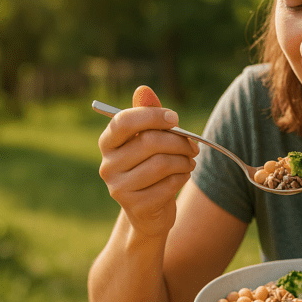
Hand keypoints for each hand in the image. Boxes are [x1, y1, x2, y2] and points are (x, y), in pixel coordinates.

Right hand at [98, 86, 199, 236]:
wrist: (149, 212)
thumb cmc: (151, 168)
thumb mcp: (150, 141)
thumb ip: (148, 116)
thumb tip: (143, 89)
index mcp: (108, 143)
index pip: (124, 121)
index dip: (152, 116)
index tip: (175, 118)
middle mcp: (107, 165)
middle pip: (149, 142)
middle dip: (179, 142)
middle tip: (193, 146)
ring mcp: (118, 188)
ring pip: (161, 164)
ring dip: (184, 161)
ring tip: (189, 162)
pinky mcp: (135, 206)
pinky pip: (168, 185)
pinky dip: (182, 178)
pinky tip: (182, 177)